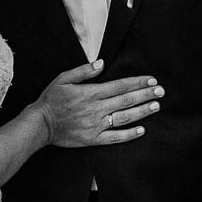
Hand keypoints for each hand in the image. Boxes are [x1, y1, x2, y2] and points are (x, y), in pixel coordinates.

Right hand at [34, 60, 161, 147]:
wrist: (40, 124)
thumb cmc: (51, 100)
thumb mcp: (63, 79)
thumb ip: (83, 71)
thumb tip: (101, 63)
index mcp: (91, 93)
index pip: (119, 86)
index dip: (137, 82)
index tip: (151, 80)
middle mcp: (96, 109)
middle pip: (126, 100)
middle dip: (145, 95)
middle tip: (161, 91)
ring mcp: (95, 125)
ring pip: (124, 117)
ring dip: (142, 111)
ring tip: (155, 106)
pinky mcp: (93, 139)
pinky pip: (114, 137)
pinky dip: (129, 134)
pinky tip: (141, 130)